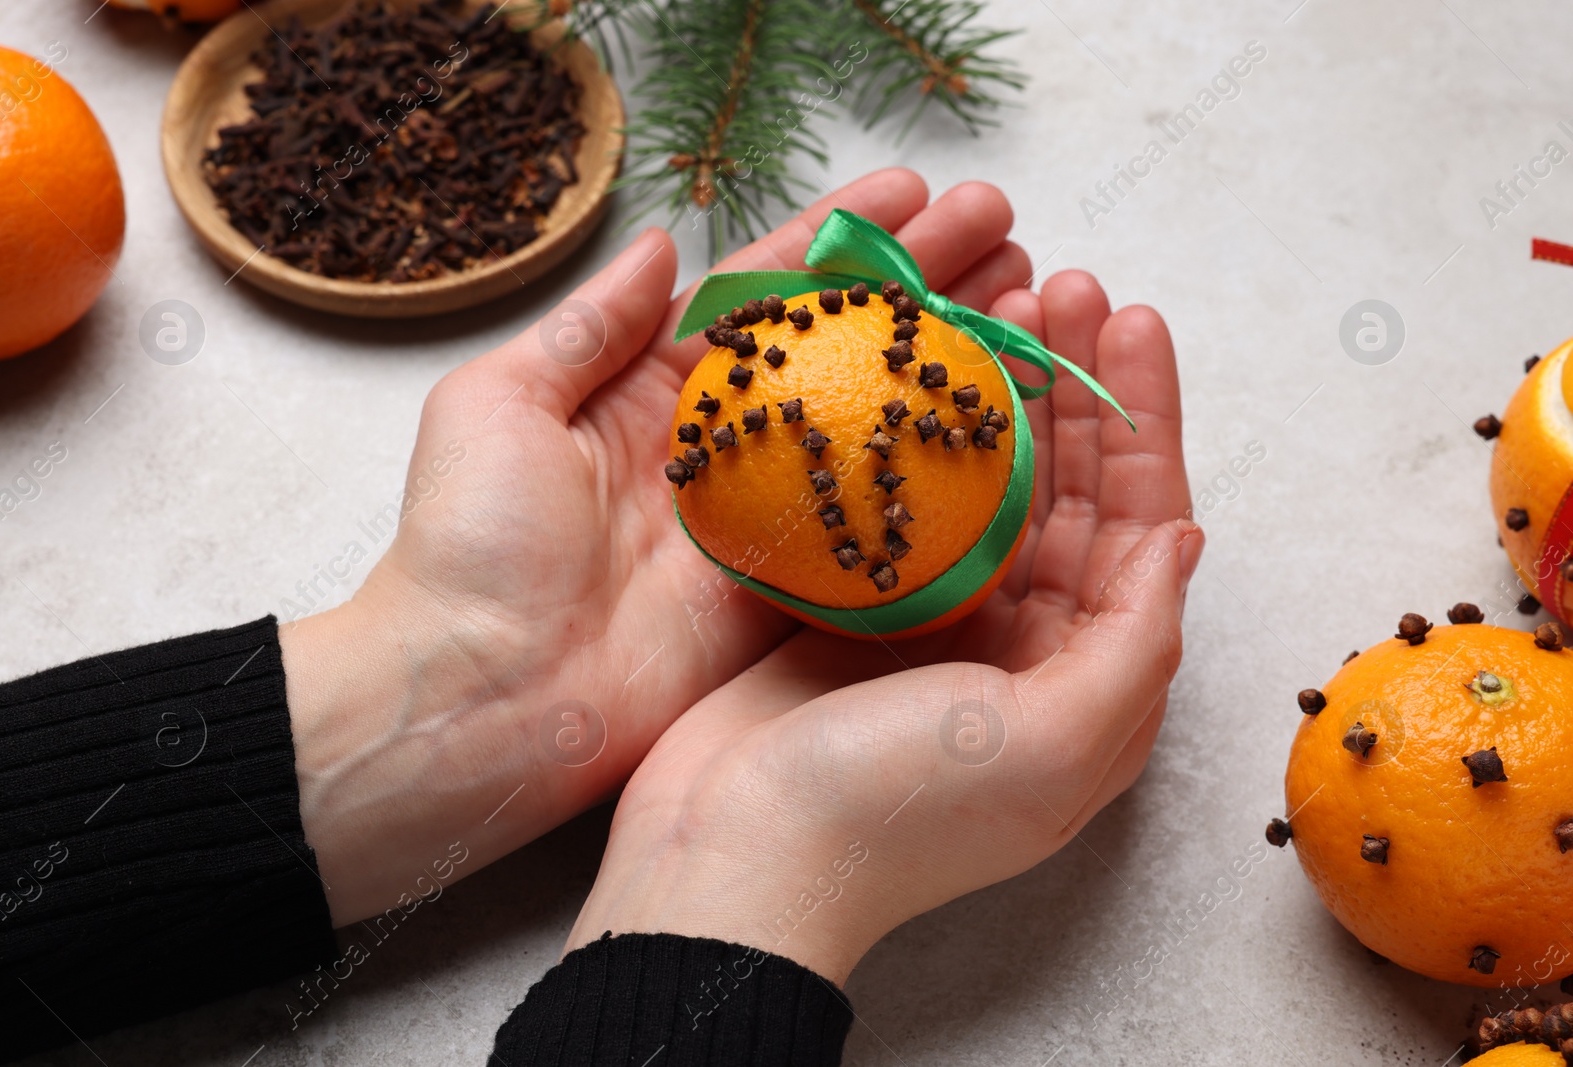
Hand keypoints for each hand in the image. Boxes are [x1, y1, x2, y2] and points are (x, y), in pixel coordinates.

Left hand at [276, 169, 1048, 924]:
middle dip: (926, 287)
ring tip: (1030, 308)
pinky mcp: (792, 594)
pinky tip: (1009, 431)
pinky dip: (945, 482)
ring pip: (879, 428)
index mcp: (655, 391)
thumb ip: (588, 326)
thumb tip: (659, 241)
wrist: (480, 697)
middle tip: (1009, 237)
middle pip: (845, 350)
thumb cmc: (471, 545)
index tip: (918, 192)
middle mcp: (726, 448)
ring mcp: (766, 520)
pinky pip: (882, 529)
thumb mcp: (500, 403)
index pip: (767, 293)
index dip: (844, 240)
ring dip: (954, 368)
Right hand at [563, 271, 1199, 983]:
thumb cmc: (892, 810)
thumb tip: (1184, 537)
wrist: (731, 858)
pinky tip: (917, 375)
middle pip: (1073, 495)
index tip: (1132, 326)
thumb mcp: (1049, 742)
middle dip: (1078, 390)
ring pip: (992, 489)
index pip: (1142, 530)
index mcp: (1088, 684)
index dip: (1146, 423)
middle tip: (1068, 285)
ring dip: (1004, 400)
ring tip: (1004, 305)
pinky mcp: (860, 610)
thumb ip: (1131, 641)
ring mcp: (938, 626)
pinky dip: (920, 439)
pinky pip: (910, 504)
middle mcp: (1026, 651)